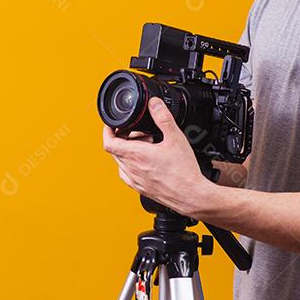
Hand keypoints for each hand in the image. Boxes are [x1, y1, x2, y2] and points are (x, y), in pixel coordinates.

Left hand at [102, 97, 211, 215]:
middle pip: (115, 150)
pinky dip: (132, 165)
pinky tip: (147, 163)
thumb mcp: (175, 138)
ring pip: (121, 163)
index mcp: (136, 155)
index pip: (108, 142)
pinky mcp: (141, 189)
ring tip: (146, 147)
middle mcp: (131, 169)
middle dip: (123, 138)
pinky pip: (128, 175)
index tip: (113, 125)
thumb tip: (154, 104)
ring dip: (128, 152)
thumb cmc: (183, 172)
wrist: (191, 196)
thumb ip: (163, 117)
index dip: (108, 131)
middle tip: (139, 133)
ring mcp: (135, 181)